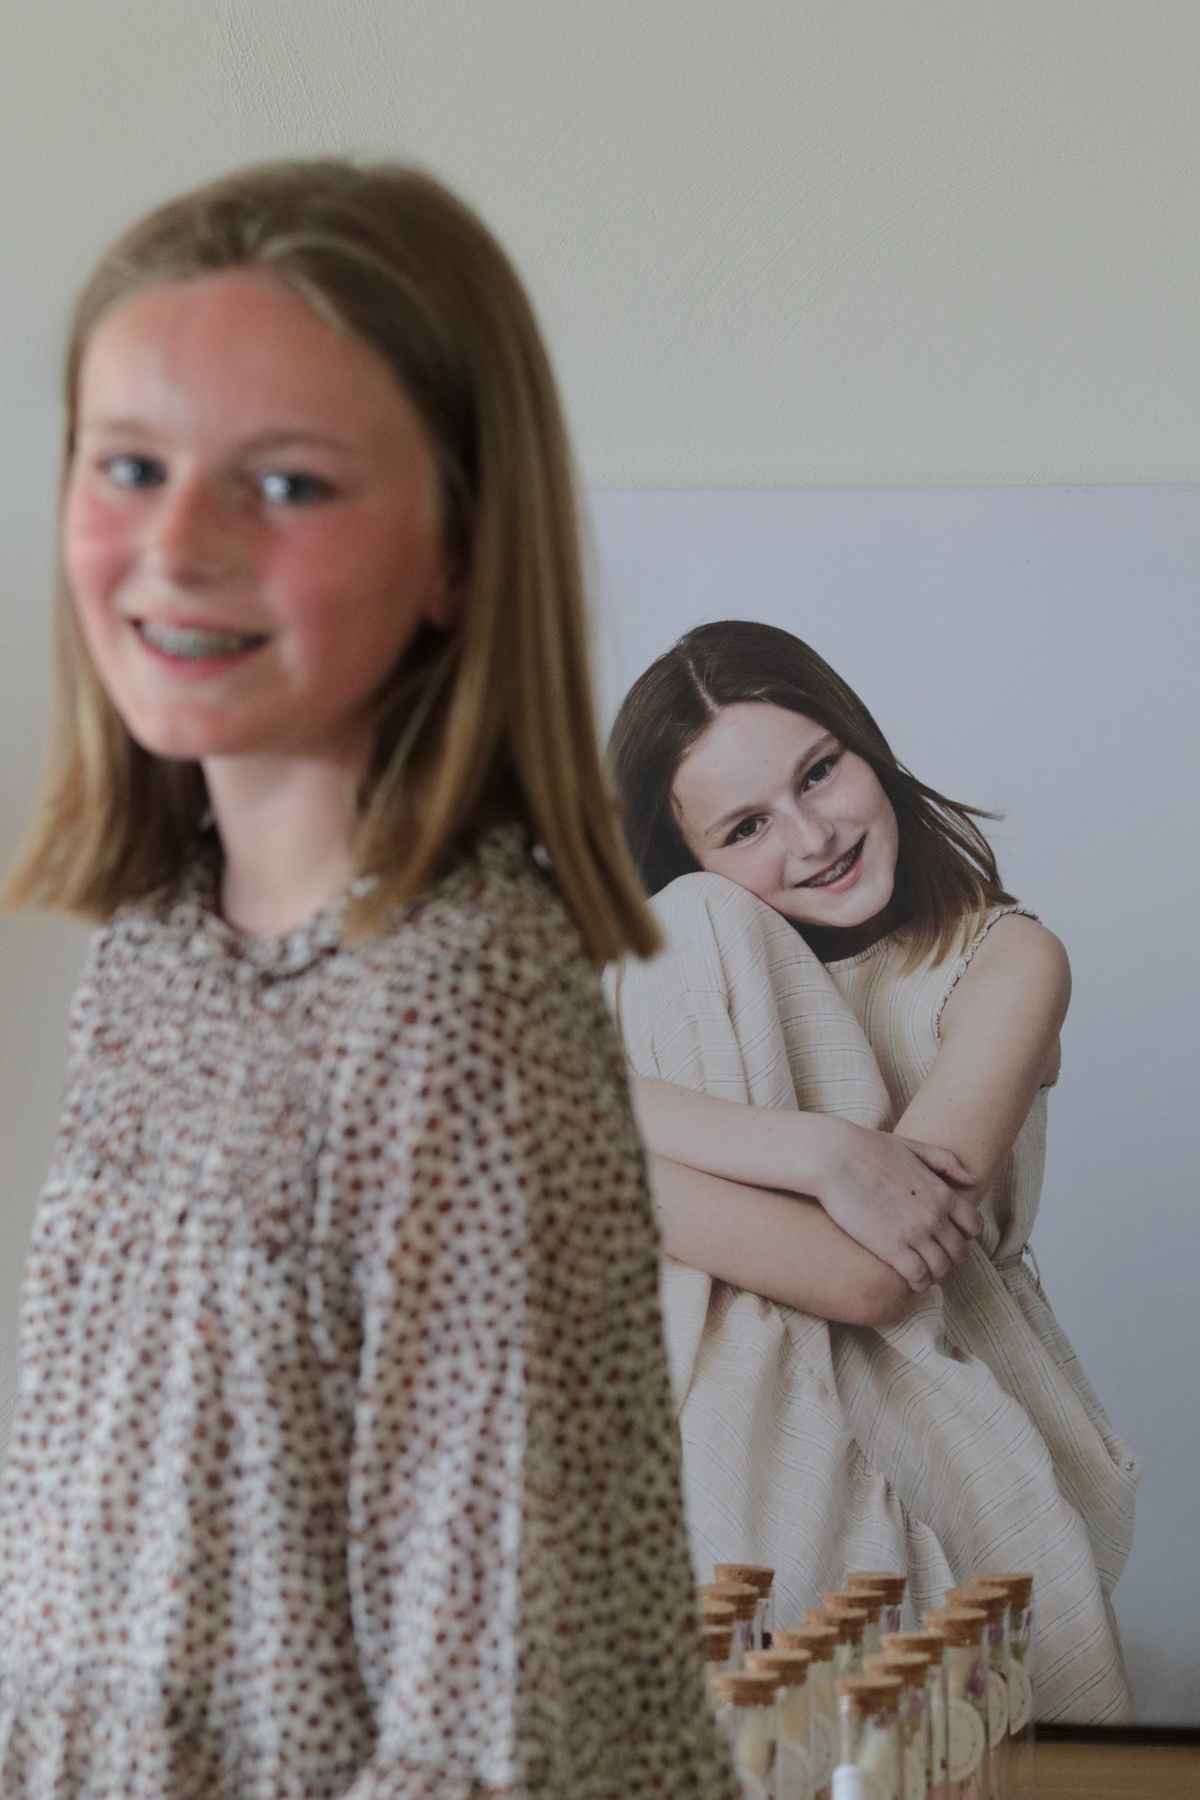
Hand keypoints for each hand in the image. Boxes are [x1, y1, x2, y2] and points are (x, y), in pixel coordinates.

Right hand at [811, 1118, 982, 1291]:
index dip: (967, 1236)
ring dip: (936, 1275)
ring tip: (925, 1275)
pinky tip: (911, 1281)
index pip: (973, 1226)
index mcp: (942, 1192)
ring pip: (941, 1268)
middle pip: (959, 1251)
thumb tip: (973, 1180)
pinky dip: (919, 1283)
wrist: (835, 1158)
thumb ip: (946, 1161)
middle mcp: (935, 1215)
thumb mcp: (913, 1147)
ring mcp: (914, 1233)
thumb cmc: (869, 1148)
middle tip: (938, 1261)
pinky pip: (918, 1276)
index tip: (952, 1238)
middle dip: (952, 1259)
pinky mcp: (891, 1248)